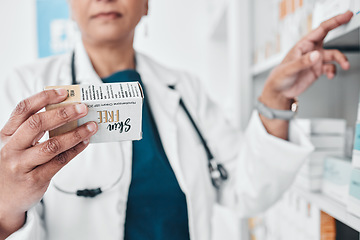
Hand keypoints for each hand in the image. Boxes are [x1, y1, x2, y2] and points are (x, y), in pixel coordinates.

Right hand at [0, 89, 97, 237]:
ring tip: (91, 126)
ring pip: (52, 145)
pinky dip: (75, 150)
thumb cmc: (13, 166)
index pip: (23, 110)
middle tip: (82, 108)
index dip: (43, 98)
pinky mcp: (35, 180)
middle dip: (63, 114)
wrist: (1, 200)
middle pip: (37, 124)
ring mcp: (22, 165)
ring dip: (75, 133)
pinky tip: (85, 143)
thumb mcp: (14, 145)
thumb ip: (32, 130)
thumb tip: (65, 112)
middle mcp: (11, 148)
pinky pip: (59, 162)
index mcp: (6, 135)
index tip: (63, 92)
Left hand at [260, 11, 352, 109]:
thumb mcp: (289, 69)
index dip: (334, 22)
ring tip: (344, 65)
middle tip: (350, 22)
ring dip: (340, 60)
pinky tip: (330, 76)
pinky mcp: (318, 70)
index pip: (320, 30)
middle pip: (329, 37)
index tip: (345, 16)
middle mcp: (311, 51)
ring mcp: (315, 60)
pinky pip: (331, 68)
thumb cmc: (280, 77)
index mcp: (303, 45)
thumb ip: (302, 62)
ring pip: (333, 55)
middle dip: (339, 29)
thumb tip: (315, 55)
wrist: (280, 91)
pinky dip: (333, 71)